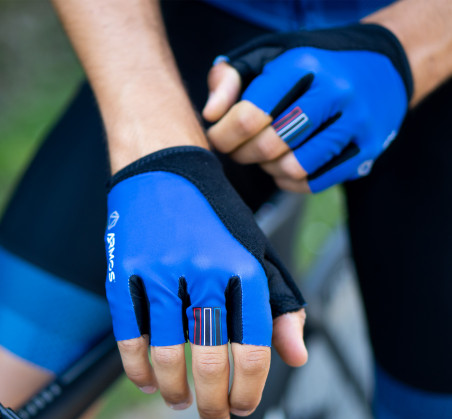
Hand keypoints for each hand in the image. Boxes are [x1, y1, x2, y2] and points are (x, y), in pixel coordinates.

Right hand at [105, 146, 306, 418]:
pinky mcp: (124, 271)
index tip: (243, 406)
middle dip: (213, 401)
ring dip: (175, 390)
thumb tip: (296, 358)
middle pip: (208, 358)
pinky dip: (138, 368)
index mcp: (242, 265)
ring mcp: (158, 269)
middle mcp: (202, 268)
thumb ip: (280, 306)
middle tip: (214, 417)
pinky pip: (128, 334)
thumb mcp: (257, 252)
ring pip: (166, 353)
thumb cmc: (216, 217)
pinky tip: (149, 381)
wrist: (165, 169)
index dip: (248, 388)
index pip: (252, 347)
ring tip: (180, 402)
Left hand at [204, 24, 411, 192]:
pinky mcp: (369, 148)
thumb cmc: (312, 68)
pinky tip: (283, 168)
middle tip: (238, 151)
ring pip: (294, 168)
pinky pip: (316, 182)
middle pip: (270, 144)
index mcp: (304, 64)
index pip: (250, 114)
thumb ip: (230, 79)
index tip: (218, 138)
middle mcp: (335, 91)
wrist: (379, 69)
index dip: (224, 135)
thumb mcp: (268, 58)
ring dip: (267, 169)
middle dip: (243, 155)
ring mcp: (357, 122)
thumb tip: (211, 114)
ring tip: (263, 157)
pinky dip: (290, 182)